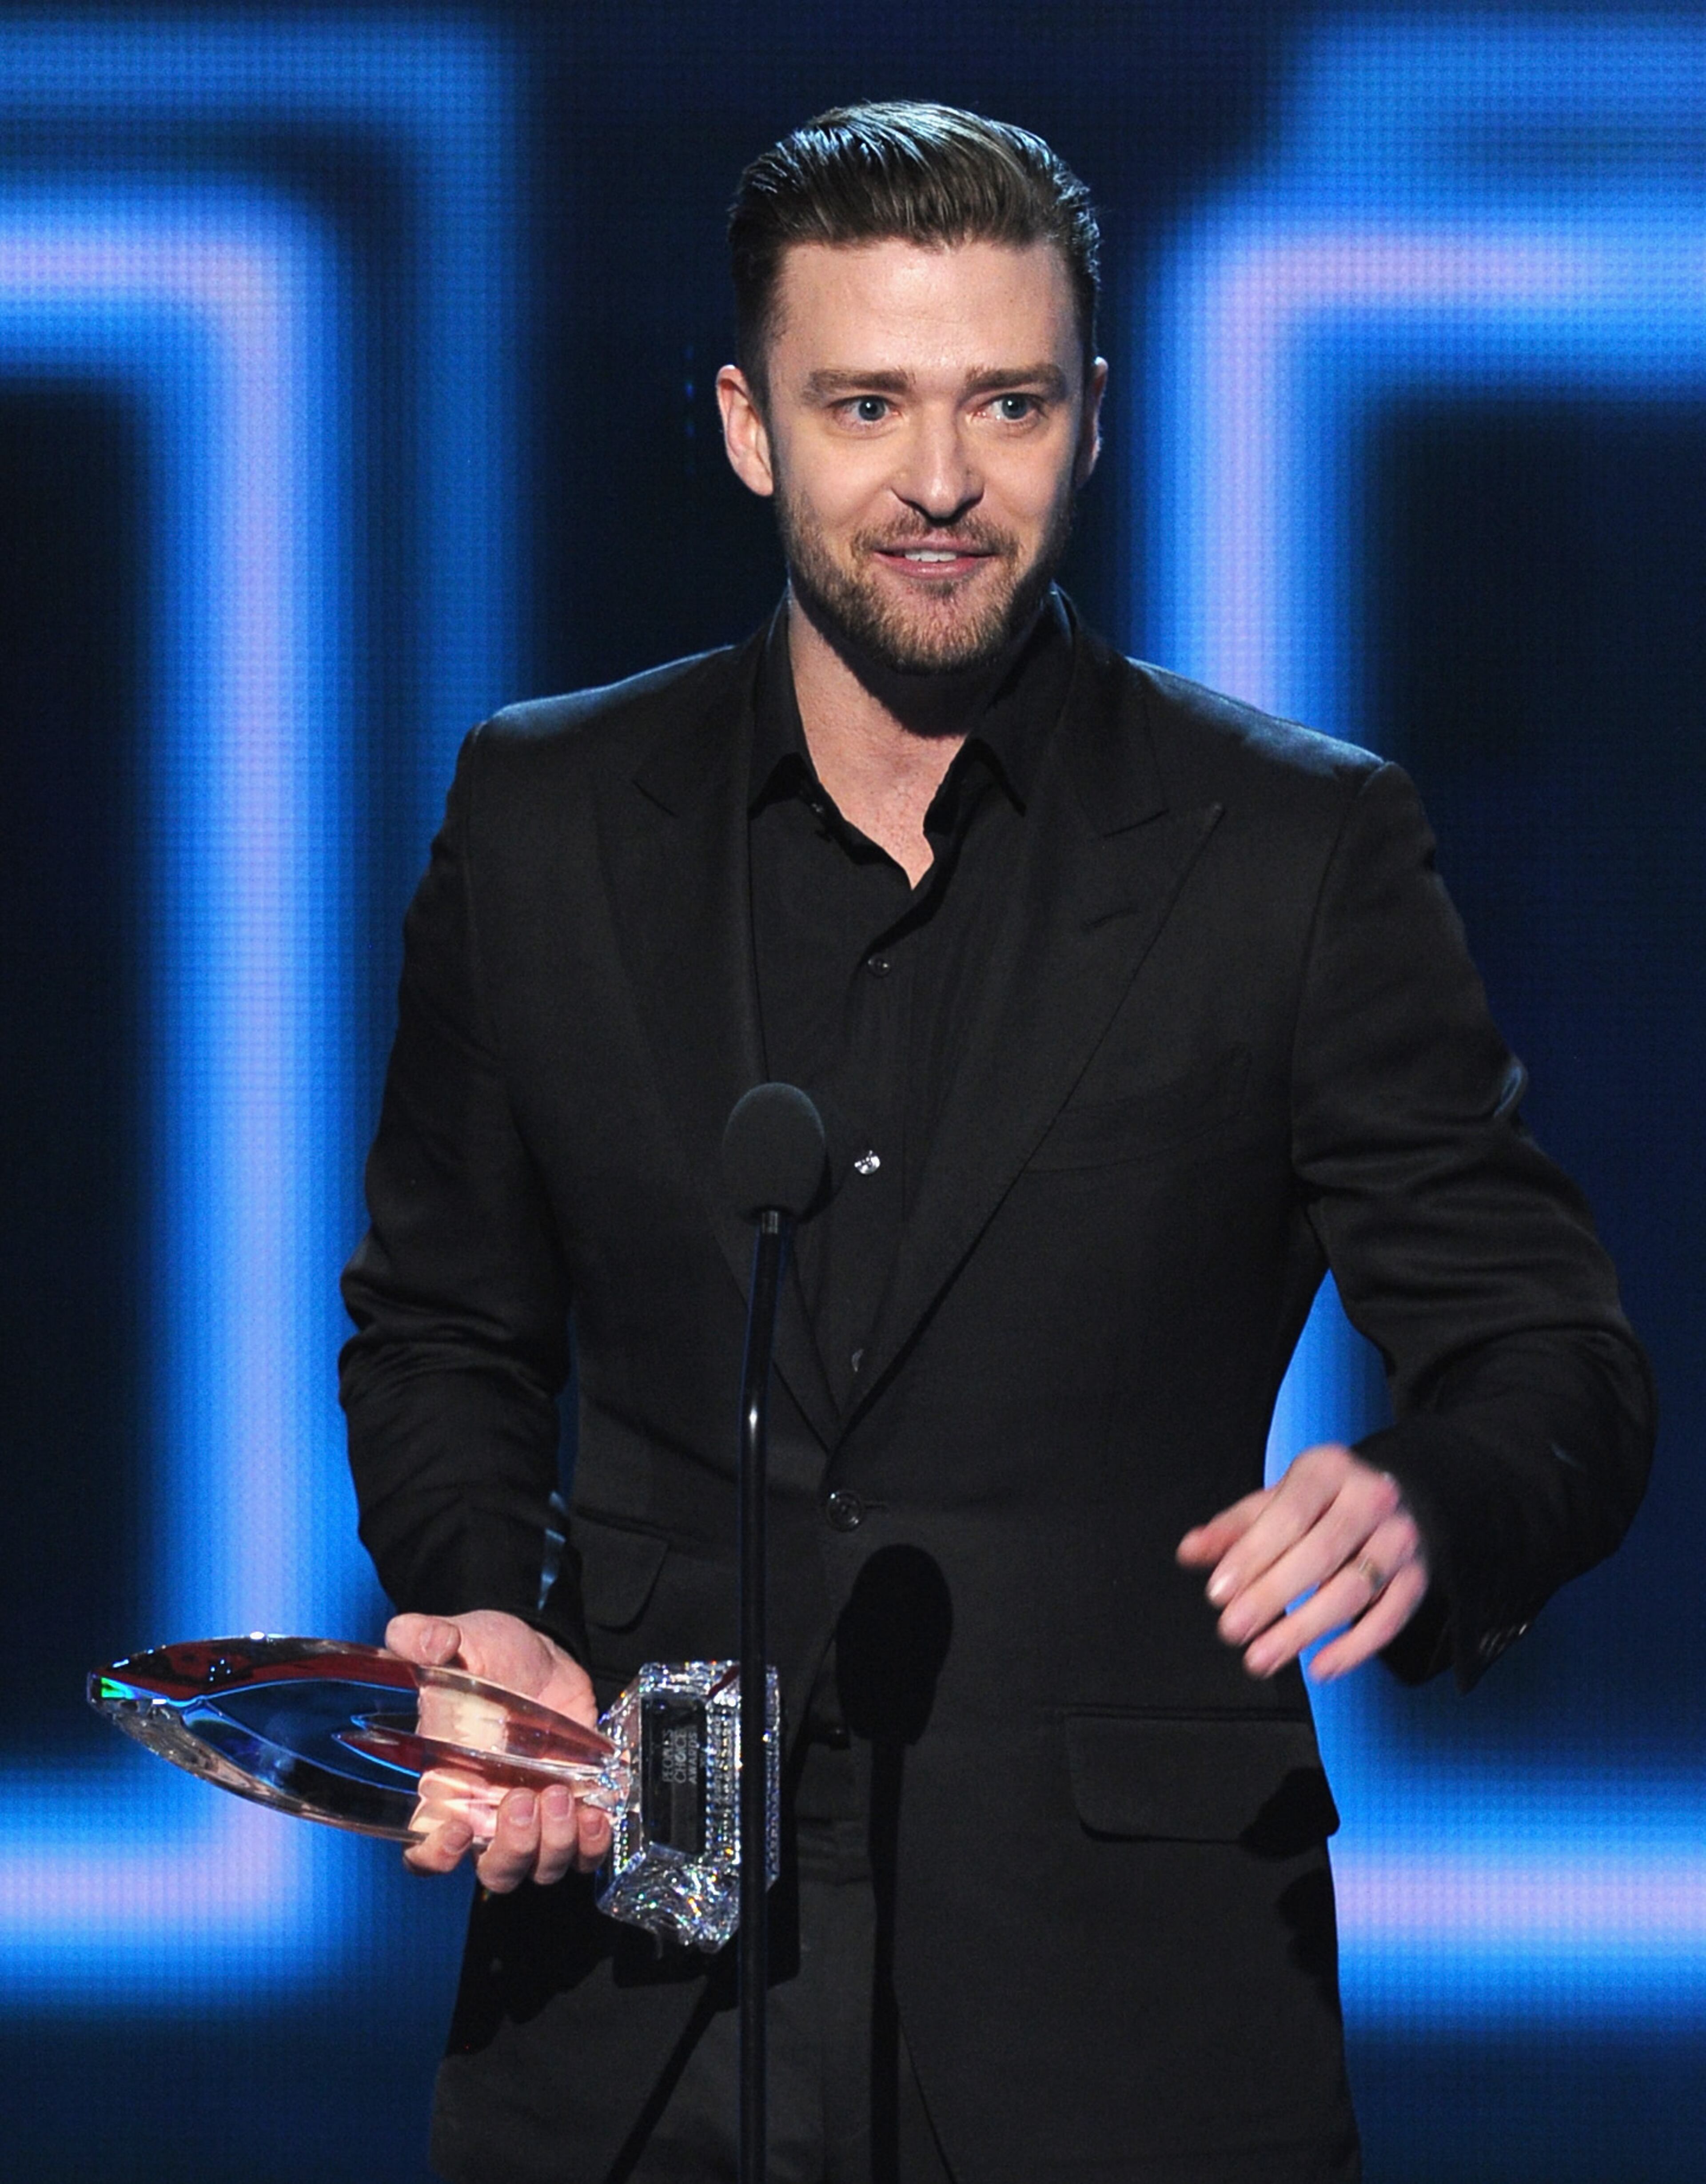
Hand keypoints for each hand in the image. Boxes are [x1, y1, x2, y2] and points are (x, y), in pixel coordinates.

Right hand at [385, 1609, 611, 1889]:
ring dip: (554, 1843)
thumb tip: (422, 1642)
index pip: (427, 1850)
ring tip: (561, 1794)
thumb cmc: (491, 1654)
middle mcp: (488, 1813)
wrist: (543, 1655)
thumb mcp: (459, 1637)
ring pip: (541, 1867)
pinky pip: (585, 1851)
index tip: (457, 1832)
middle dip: (512, 1850)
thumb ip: (426, 1636)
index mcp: (446, 1787)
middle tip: (524, 1799)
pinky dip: (593, 1844)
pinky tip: (596, 1815)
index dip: (436, 1856)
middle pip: (494, 1871)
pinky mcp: (575, 1805)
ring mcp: (534, 1814)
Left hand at [1176, 1443, 1427, 1681]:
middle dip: (1271, 1596)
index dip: (1251, 1556)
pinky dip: (1354, 1648)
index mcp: (1328, 1470)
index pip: (1288, 1515)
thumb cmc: (1320, 1503)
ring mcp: (1399, 1539)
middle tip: (1231, 1631)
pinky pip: (1389, 1618)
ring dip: (1303, 1630)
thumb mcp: (1275, 1502)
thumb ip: (1233, 1528)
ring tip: (1260, 1657)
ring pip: (1353, 1590)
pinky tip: (1318, 1668)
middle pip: (1321, 1553)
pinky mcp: (1417, 1578)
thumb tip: (1190, 1552)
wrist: (1392, 1497)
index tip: (1217, 1593)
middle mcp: (1371, 1499)